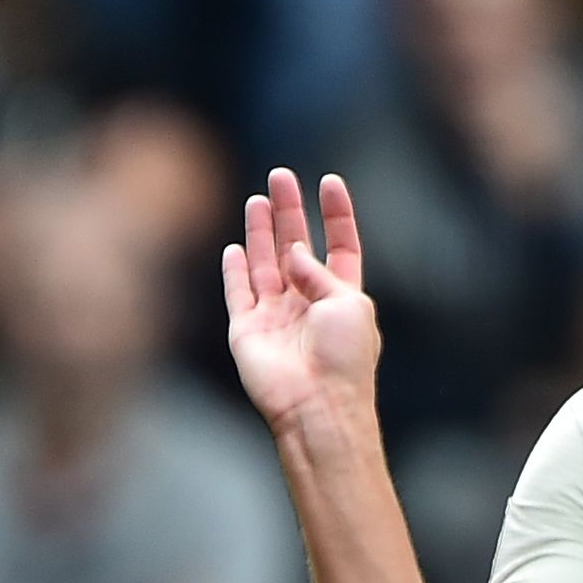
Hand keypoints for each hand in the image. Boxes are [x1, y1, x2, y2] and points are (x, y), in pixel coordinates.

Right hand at [222, 168, 381, 443]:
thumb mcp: (347, 303)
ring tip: (259, 199)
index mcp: (342, 297)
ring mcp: (276, 317)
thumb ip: (318, 271)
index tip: (329, 182)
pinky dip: (235, 270)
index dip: (336, 214)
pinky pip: (238, 293)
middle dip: (289, 212)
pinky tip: (234, 247)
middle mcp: (307, 304)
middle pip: (296, 246)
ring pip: (265, 264)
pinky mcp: (247, 332)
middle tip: (281, 176)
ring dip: (261, 232)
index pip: (340, 245)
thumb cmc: (343, 358)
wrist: (316, 407)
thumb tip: (293, 250)